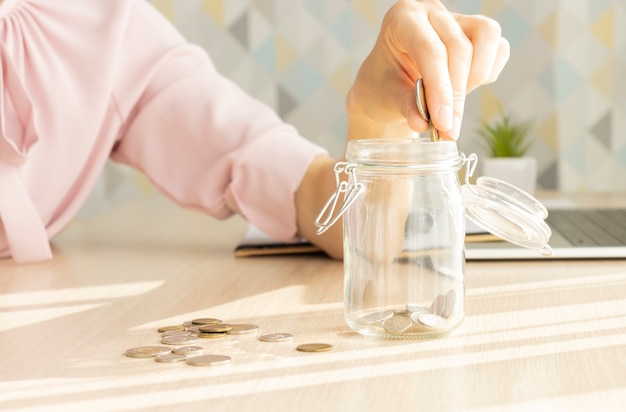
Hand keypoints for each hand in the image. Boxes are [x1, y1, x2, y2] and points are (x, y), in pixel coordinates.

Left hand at [346, 0, 509, 140]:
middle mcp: (431, 12)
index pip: (430, 50)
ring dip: (475, 78)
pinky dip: (486, 73)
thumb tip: (423, 122)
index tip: (443, 123)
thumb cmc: (382, 85)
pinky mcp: (477, 32)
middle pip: (459, 48)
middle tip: (448, 129)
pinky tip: (464, 89)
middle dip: (456, 95)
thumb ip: (405, 106)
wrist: (387, 83)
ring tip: (452, 103)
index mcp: (402, 19)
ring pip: (486, 38)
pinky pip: (498, 49)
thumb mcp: (386, 97)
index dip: (440, 89)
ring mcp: (457, 18)